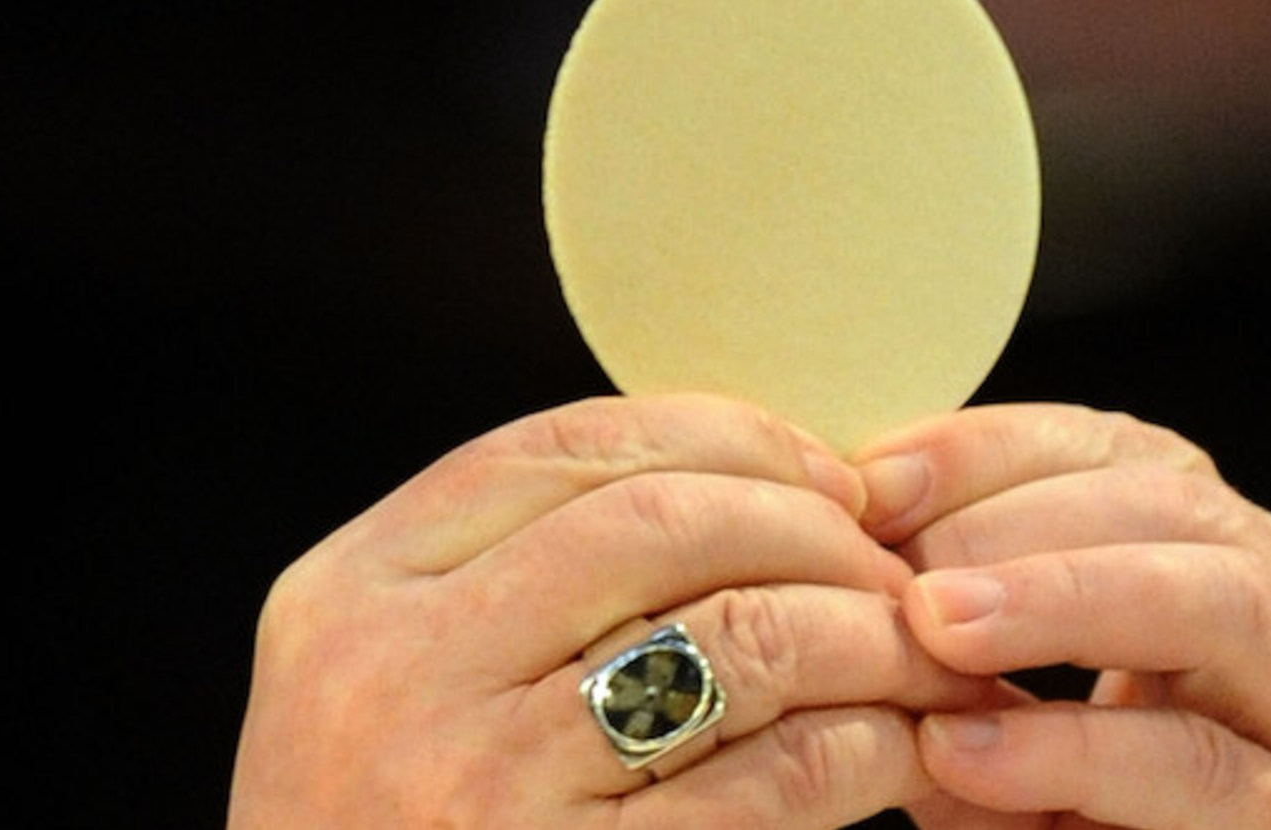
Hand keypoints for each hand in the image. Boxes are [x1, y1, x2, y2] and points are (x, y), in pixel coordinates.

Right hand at [227, 395, 1000, 828]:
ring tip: (916, 654)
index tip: (823, 475)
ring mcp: (486, 779)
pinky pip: (780, 771)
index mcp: (353, 593)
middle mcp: (404, 671)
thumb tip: (749, 486)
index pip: (568, 448)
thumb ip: (518, 584)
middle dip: (811, 525)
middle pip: (664, 520)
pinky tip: (900, 749)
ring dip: (865, 630)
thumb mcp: (403, 688)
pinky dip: (869, 744)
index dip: (729, 439)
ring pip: (740, 632)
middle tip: (887, 567)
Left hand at [851, 405, 1270, 829]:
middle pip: (1179, 505)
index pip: (1123, 455)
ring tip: (936, 623)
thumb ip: (979, 667)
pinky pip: (1209, 769)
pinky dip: (1081, 751)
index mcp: (1238, 566)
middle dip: (1021, 516)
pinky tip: (972, 752)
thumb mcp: (1061, 734)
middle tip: (895, 558)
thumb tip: (844, 589)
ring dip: (1063, 598)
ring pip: (1222, 606)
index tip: (873, 481)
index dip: (993, 451)